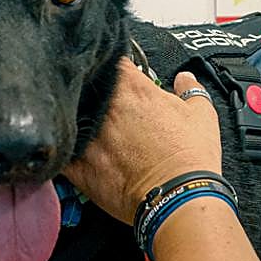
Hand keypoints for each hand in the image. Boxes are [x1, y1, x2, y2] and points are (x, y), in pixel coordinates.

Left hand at [64, 60, 222, 224]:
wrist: (179, 199)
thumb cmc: (190, 159)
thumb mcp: (201, 116)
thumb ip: (190, 90)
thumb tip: (185, 78)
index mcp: (132, 88)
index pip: (110, 61)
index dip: (109, 66)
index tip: (112, 76)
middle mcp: (105, 107)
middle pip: (83, 87)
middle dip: (88, 92)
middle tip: (98, 105)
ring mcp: (88, 135)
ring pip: (65, 116)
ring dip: (72, 119)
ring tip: (83, 128)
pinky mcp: (77, 165)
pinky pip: (58, 151)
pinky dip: (61, 150)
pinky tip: (69, 153)